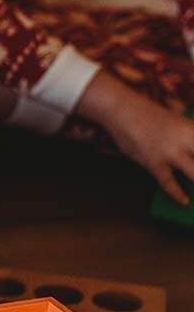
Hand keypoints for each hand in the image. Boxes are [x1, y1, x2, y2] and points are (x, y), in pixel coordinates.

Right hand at [77, 72, 193, 203]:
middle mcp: (187, 140)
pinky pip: (169, 183)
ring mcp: (171, 152)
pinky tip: (185, 201)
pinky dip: (177, 194)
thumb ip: (189, 138)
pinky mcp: (154, 162)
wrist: (123, 110)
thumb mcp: (177, 122)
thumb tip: (191, 157)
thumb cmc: (150, 116)